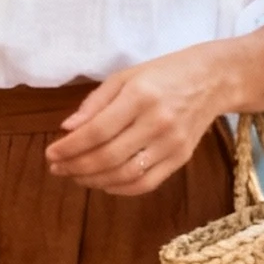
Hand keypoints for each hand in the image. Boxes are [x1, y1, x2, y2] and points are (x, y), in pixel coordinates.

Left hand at [45, 48, 224, 194]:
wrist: (213, 80)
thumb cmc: (163, 74)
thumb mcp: (125, 76)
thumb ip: (95, 103)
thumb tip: (67, 129)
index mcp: (140, 96)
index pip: (97, 131)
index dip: (70, 147)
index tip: (51, 154)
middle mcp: (157, 122)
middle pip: (108, 156)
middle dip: (76, 167)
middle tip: (58, 168)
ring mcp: (172, 143)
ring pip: (125, 174)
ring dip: (94, 181)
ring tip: (76, 176)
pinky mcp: (181, 158)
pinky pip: (146, 183)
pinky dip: (120, 189)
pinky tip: (103, 183)